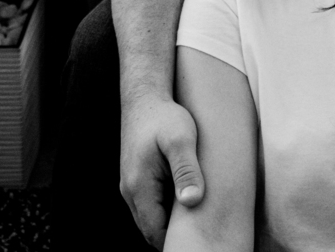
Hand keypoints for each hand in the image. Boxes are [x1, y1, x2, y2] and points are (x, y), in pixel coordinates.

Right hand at [119, 94, 205, 248]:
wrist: (145, 96)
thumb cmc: (164, 116)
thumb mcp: (181, 139)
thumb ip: (187, 170)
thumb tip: (192, 201)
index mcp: (140, 187)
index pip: (155, 232)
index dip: (176, 242)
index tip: (201, 242)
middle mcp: (131, 191)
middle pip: (151, 229)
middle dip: (174, 236)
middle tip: (203, 237)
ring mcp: (131, 185)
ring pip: (150, 217)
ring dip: (170, 223)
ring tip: (199, 222)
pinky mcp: (137, 178)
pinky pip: (151, 204)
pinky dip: (166, 210)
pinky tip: (187, 203)